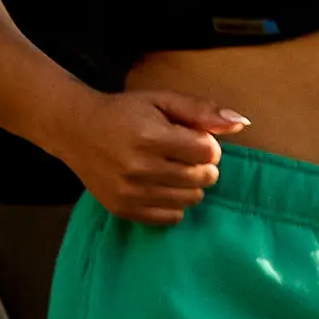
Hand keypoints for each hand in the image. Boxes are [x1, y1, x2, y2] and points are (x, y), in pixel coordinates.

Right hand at [66, 96, 247, 226]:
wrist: (76, 130)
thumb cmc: (124, 112)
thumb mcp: (162, 100)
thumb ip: (201, 111)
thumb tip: (241, 122)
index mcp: (151, 137)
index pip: (208, 152)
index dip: (208, 145)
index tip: (193, 139)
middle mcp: (140, 168)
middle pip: (202, 178)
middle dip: (202, 165)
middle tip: (183, 154)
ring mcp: (130, 193)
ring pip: (190, 199)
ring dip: (190, 185)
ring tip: (172, 169)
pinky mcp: (123, 209)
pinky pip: (171, 218)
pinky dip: (174, 204)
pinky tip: (161, 186)